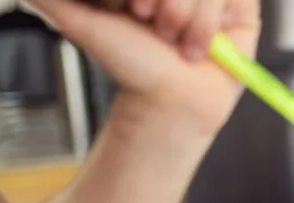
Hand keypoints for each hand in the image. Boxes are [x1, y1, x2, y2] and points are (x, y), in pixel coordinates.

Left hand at [29, 0, 260, 133]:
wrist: (170, 102)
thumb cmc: (132, 66)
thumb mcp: (83, 22)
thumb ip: (53, 0)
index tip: (136, 10)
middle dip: (169, 0)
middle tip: (156, 27)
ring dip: (191, 18)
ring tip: (181, 45)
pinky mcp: (241, 7)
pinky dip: (214, 22)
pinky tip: (206, 42)